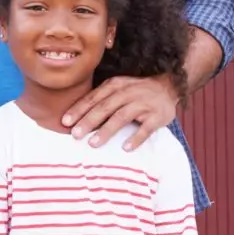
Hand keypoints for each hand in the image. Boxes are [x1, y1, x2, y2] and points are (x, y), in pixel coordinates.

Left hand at [63, 74, 178, 150]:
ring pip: (122, 117)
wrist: (168, 87)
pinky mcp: (157, 116)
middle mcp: (128, 93)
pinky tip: (126, 148)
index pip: (94, 98)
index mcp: (115, 85)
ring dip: (107, 130)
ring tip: (93, 143)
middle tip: (75, 134)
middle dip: (89, 121)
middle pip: (105, 107)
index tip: (65, 122)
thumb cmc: (136, 91)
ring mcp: (143, 104)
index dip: (79, 110)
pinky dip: (135, 138)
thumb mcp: (117, 88)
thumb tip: (74, 118)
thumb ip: (100, 99)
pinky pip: (145, 128)